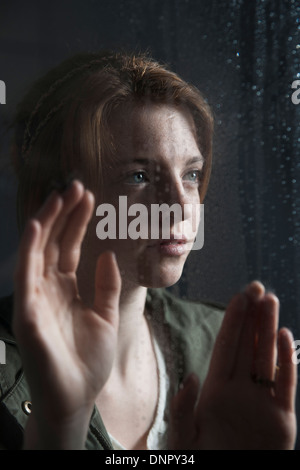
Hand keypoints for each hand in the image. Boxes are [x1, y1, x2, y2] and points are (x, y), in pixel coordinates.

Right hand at [13, 181, 120, 448]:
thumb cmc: (89, 360)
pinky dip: (31, 250)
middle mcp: (49, 289)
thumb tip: (108, 255)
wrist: (78, 397)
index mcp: (67, 289)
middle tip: (75, 186)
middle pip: (54, 243)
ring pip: (38, 252)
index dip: (78, 221)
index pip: (70, 246)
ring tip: (60, 195)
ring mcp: (36, 299)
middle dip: (63, 214)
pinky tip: (39, 226)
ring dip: (47, 222)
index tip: (89, 197)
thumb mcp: (107, 316)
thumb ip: (107, 286)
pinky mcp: (28, 313)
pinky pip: (27, 277)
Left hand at [169, 282, 296, 449]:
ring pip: (266, 356)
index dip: (232, 320)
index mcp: (214, 391)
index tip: (239, 296)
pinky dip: (286, 361)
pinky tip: (284, 337)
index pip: (225, 347)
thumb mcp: (183, 441)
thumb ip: (183, 410)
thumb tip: (191, 376)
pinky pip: (285, 384)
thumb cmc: (203, 465)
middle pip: (247, 344)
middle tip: (257, 286)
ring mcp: (261, 402)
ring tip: (270, 300)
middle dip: (252, 315)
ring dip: (269, 329)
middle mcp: (239, 390)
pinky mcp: (282, 418)